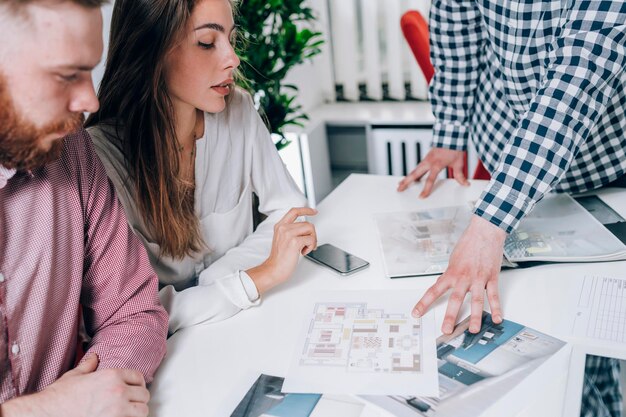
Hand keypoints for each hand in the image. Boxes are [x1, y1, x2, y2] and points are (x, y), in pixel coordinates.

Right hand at [1, 354, 149, 416]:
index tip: (134, 389)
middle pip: (144, 395)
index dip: (137, 383)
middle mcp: (118, 391)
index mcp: (111, 376)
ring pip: (142, 411)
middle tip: (131, 403)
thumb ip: (88, 366)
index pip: (138, 377)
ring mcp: (117, 410)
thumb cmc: (59, 398)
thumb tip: (94, 357)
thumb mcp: (74, 376)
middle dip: (138, 399)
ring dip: (136, 412)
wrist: (46, 415)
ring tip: (129, 413)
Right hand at [247, 207, 317, 293]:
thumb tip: (307, 229)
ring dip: (312, 240)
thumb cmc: (280, 257)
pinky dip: (310, 247)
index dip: (306, 210)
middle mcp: (283, 228)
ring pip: (310, 229)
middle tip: (308, 244)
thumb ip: (292, 231)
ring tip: (305, 248)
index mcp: (280, 226)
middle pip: (307, 223)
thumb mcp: (283, 239)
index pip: (294, 211)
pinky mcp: (294, 242)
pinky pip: (310, 239)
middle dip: (312, 234)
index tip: (313, 211)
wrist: (274, 269)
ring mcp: (288, 234)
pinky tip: (303, 252)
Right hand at [397, 147, 468, 197]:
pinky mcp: (426, 159)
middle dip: (406, 182)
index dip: (426, 189)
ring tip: (400, 185)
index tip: (421, 197)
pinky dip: (411, 174)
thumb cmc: (453, 148)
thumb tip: (465, 184)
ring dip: (406, 178)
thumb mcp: (458, 163)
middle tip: (399, 189)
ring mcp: (426, 160)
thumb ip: (460, 175)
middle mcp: (429, 162)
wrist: (450, 135)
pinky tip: (409, 178)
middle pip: (414, 174)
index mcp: (437, 164)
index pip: (430, 179)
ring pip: (414, 171)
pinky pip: (417, 168)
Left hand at [412, 215, 506, 333]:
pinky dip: (497, 308)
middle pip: (455, 300)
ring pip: (476, 301)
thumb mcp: (453, 260)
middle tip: (446, 330)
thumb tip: (445, 285)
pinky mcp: (492, 278)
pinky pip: (494, 296)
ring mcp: (478, 279)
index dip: (424, 303)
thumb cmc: (468, 244)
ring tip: (472, 330)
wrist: (485, 232)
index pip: (434, 291)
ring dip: (474, 317)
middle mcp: (463, 278)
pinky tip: (497, 318)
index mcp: (451, 273)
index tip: (416, 313)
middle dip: (450, 316)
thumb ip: (451, 275)